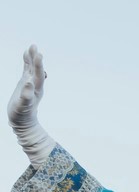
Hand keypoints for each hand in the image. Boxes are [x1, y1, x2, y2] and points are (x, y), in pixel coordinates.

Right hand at [7, 45, 54, 167]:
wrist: (23, 122)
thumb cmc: (22, 115)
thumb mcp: (23, 106)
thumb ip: (26, 95)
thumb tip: (30, 83)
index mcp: (36, 89)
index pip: (39, 74)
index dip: (38, 65)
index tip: (38, 54)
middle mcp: (35, 85)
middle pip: (36, 69)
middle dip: (35, 58)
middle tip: (34, 46)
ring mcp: (30, 84)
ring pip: (32, 68)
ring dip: (32, 58)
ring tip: (31, 47)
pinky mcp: (24, 84)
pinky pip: (26, 71)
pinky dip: (27, 62)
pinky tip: (26, 55)